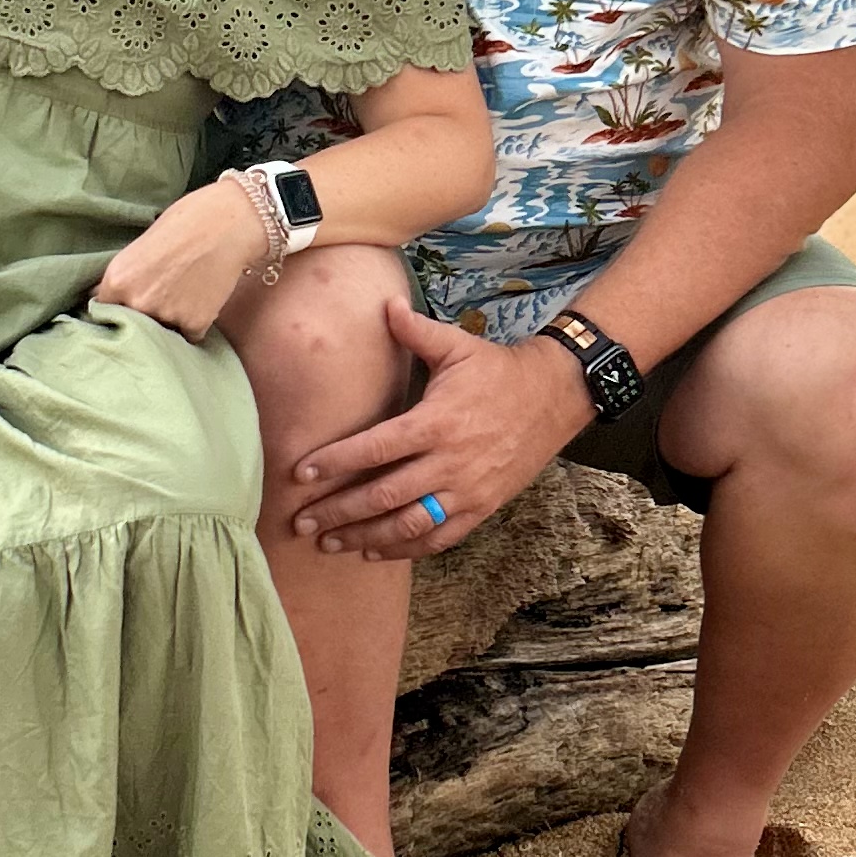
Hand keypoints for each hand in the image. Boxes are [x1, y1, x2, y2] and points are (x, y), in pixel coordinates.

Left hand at [92, 180, 260, 339]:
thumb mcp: (141, 245)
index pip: (104, 311)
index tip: (127, 307)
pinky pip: (188, 336)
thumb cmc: (185, 222)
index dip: (117, 308)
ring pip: (161, 334)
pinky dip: (194, 324)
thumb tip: (102, 296)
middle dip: (143, 318)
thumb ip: (123, 276)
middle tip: (163, 297)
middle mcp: (137, 303)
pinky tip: (202, 301)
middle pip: (132, 326)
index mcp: (117, 280)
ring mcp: (166, 316)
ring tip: (185, 296)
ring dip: (169, 323)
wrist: (229, 223)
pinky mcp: (195, 324)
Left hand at [290, 299, 581, 554]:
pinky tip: (375, 552)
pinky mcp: (482, 508)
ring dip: (365, 537)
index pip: (376, 448)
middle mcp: (450, 462)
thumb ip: (415, 331)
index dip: (336, 462)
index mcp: (436, 422)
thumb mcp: (458, 345)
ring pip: (408, 524)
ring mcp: (467, 490)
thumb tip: (384, 304)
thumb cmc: (498, 371)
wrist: (554, 397)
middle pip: (384, 494)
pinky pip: (439, 538)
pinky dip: (405, 549)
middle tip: (301, 522)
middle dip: (339, 511)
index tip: (301, 473)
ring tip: (330, 543)